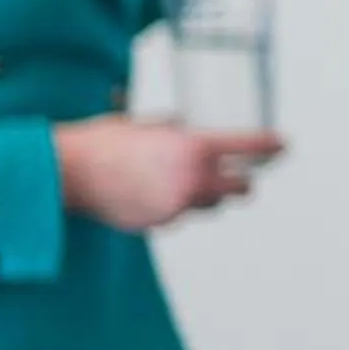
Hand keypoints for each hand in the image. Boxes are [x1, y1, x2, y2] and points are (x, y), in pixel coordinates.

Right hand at [53, 117, 283, 231]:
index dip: (271, 146)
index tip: (283, 146)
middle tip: (244, 174)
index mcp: (196, 148)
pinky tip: (159, 193)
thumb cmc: (103, 141)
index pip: (250, 147)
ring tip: (194, 182)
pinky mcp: (160, 224)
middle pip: (242, 187)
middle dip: (244, 180)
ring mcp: (178, 206)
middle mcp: (194, 180)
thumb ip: (175, 131)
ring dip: (211, 195)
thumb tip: (186, 128)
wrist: (65, 173)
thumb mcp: (147, 125)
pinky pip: (181, 214)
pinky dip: (178, 205)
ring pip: (212, 204)